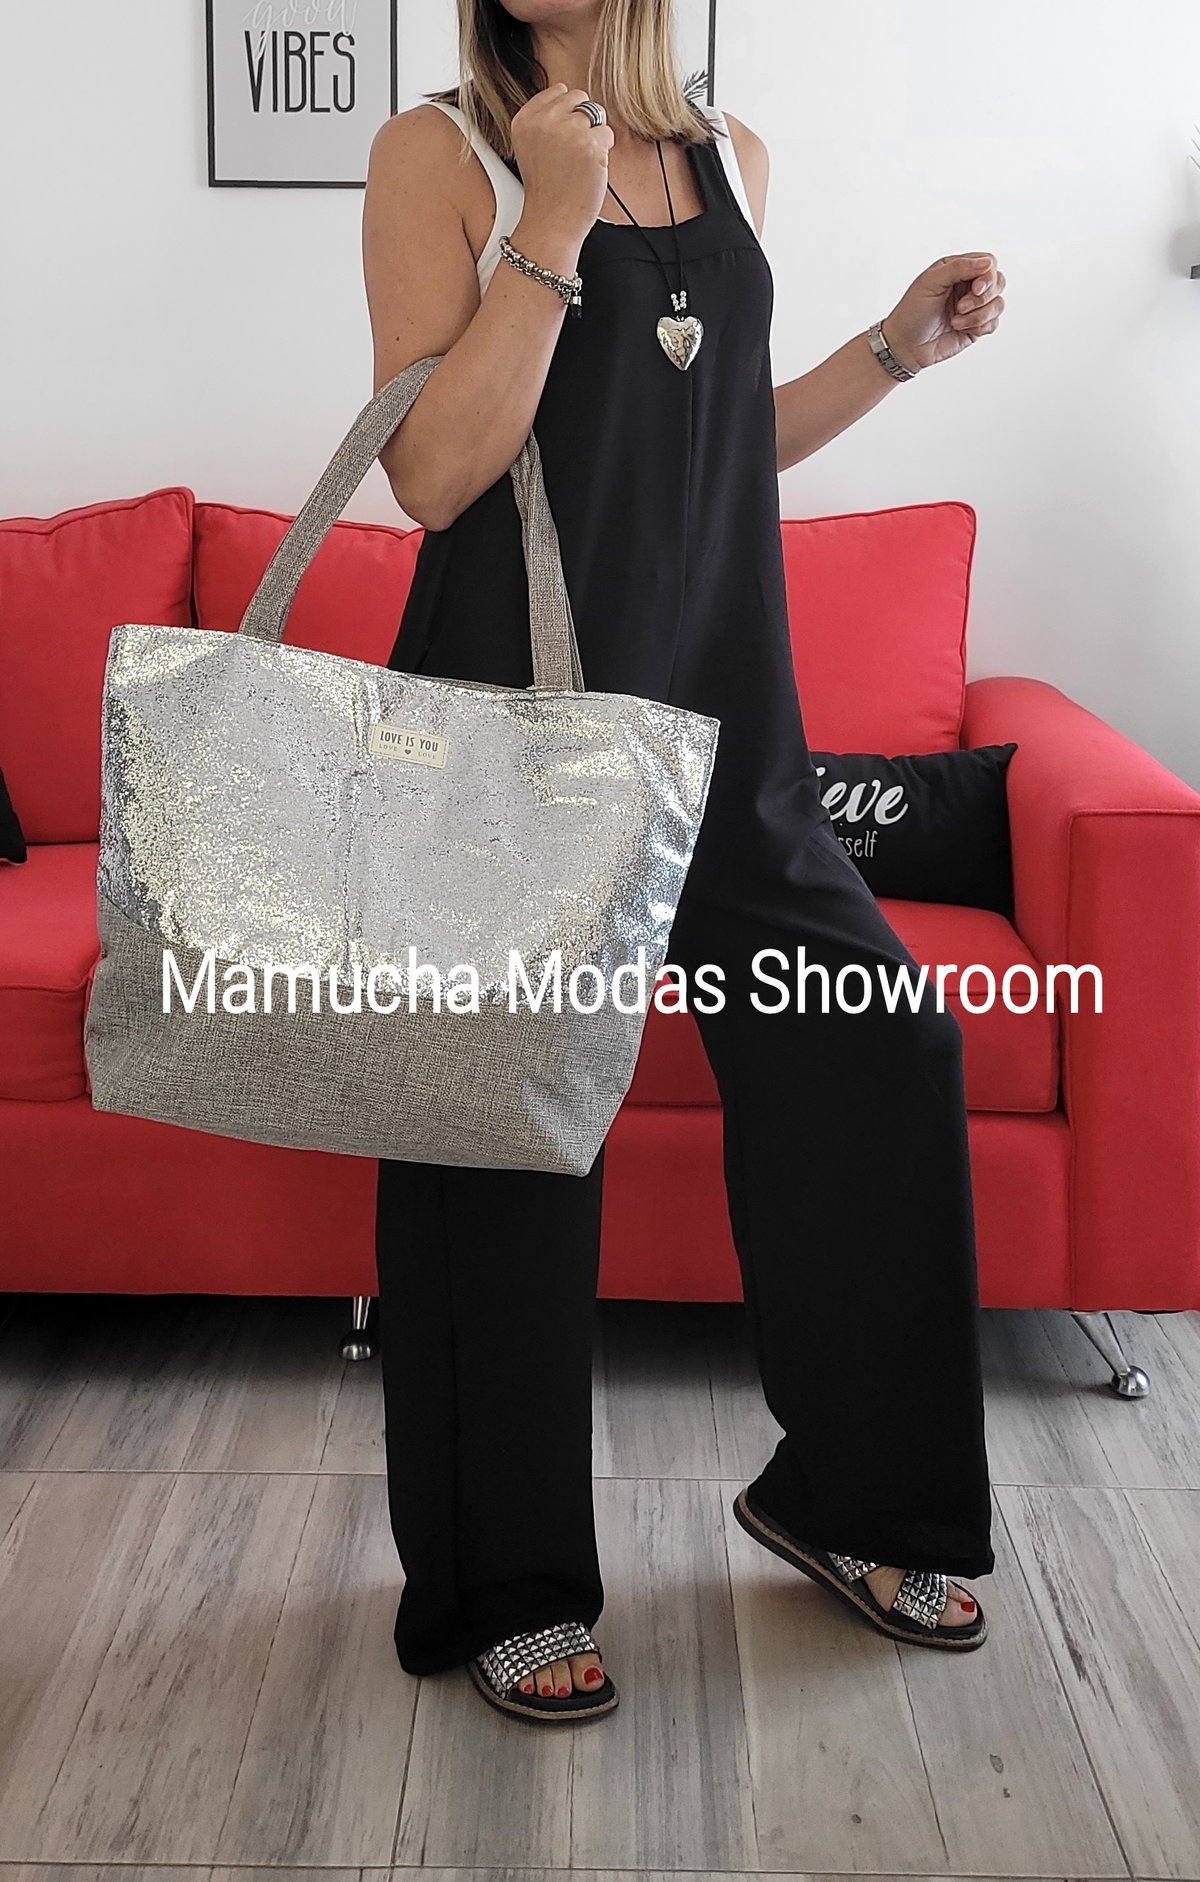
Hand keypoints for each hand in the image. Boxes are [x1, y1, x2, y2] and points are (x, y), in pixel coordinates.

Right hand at [510, 84, 614, 260]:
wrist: (551, 222)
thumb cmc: (546, 190)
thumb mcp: (530, 146)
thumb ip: (545, 119)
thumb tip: (570, 99)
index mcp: (525, 119)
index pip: (558, 91)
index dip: (566, 114)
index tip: (561, 138)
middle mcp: (544, 120)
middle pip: (579, 98)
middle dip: (581, 121)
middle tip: (571, 153)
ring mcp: (568, 131)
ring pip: (595, 114)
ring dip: (593, 137)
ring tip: (579, 162)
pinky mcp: (590, 145)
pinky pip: (608, 134)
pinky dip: (604, 152)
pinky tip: (589, 169)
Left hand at [882, 253, 1006, 372]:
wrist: (905, 346)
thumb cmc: (911, 312)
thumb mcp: (930, 282)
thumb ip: (958, 268)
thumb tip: (987, 263)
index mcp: (957, 269)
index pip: (988, 263)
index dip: (987, 276)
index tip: (976, 289)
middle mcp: (968, 286)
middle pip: (998, 281)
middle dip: (983, 298)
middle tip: (961, 308)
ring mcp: (974, 307)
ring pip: (998, 304)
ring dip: (978, 315)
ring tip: (955, 321)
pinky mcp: (977, 326)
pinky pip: (994, 323)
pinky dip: (979, 327)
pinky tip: (960, 329)